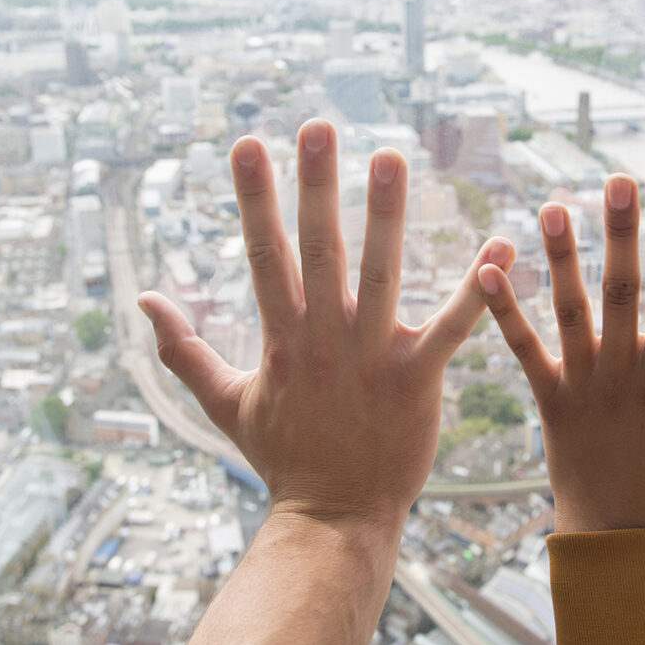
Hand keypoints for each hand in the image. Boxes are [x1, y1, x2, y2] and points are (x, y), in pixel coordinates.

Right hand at [139, 119, 513, 529]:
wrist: (334, 518)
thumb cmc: (282, 457)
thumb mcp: (222, 403)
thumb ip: (181, 350)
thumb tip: (143, 299)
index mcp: (281, 338)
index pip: (261, 255)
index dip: (254, 198)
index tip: (247, 143)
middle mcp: (323, 339)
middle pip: (317, 251)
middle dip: (315, 187)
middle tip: (319, 126)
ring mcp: (372, 358)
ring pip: (381, 276)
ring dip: (387, 217)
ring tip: (391, 158)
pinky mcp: (417, 380)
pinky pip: (452, 328)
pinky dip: (477, 289)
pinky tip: (501, 244)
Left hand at [477, 175, 644, 530]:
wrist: (616, 544)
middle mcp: (622, 373)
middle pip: (622, 291)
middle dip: (622, 234)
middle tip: (617, 180)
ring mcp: (581, 385)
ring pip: (571, 311)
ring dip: (561, 259)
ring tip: (553, 206)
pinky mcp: (548, 400)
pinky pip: (524, 351)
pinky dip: (506, 313)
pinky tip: (488, 270)